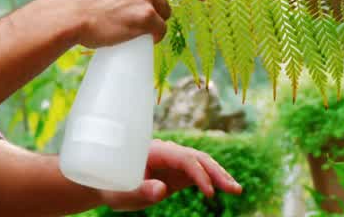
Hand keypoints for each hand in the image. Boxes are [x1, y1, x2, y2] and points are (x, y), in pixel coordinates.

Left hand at [98, 139, 241, 211]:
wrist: (106, 182)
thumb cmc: (112, 185)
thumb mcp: (123, 192)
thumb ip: (141, 190)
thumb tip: (161, 190)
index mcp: (156, 151)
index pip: (185, 159)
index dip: (199, 175)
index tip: (209, 193)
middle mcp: (168, 151)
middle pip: (198, 158)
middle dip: (218, 173)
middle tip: (235, 189)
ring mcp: (174, 160)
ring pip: (202, 163)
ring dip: (220, 175)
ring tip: (237, 189)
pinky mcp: (177, 171)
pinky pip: (198, 172)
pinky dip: (213, 179)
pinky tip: (225, 188)